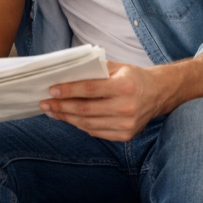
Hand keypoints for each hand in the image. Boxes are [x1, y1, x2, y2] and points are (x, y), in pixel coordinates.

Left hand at [40, 61, 169, 141]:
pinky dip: (79, 125)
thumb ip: (94, 70)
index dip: (68, 91)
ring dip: (66, 118)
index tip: (51, 90)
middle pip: (86, 110)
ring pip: (88, 124)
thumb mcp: (118, 67)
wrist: (158, 94)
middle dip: (61, 107)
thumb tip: (66, 74)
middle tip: (45, 103)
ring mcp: (126, 124)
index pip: (90, 89)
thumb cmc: (133, 78)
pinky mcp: (125, 135)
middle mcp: (127, 107)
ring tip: (52, 112)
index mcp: (125, 86)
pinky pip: (96, 132)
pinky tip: (68, 118)